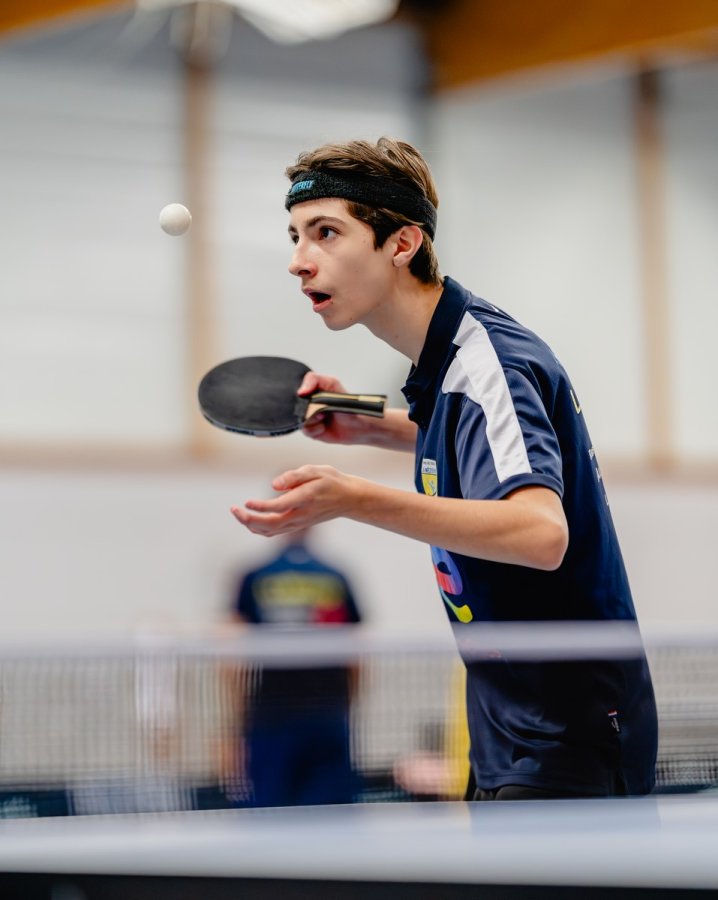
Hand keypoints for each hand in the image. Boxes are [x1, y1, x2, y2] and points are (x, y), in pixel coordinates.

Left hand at [230, 465, 362, 535]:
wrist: (349, 499)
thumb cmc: (331, 481)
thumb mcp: (316, 470)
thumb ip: (294, 476)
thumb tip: (274, 485)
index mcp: (305, 499)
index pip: (279, 507)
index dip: (261, 507)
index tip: (246, 502)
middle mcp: (301, 515)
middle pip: (270, 525)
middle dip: (249, 520)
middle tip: (233, 510)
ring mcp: (299, 523)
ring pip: (270, 532)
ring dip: (251, 525)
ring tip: (237, 512)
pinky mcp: (297, 526)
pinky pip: (274, 532)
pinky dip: (259, 528)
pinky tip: (250, 519)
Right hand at [299, 371, 377, 444]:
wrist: (357, 425)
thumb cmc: (347, 402)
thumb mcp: (332, 383)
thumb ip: (314, 380)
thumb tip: (300, 391)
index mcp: (310, 390)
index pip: (293, 389)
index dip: (300, 394)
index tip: (306, 396)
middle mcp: (307, 404)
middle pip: (295, 407)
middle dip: (308, 409)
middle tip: (321, 409)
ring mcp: (308, 418)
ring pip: (300, 419)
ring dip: (313, 420)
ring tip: (324, 417)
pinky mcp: (311, 430)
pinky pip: (305, 430)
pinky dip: (316, 429)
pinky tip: (324, 426)